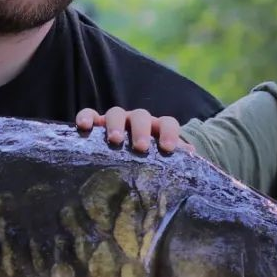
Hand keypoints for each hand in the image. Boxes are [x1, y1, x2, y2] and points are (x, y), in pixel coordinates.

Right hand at [75, 107, 194, 155]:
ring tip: (114, 140)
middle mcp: (136, 121)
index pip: (167, 123)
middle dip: (141, 130)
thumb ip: (177, 162)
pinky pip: (89, 114)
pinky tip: (83, 127)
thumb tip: (193, 162)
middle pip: (141, 116)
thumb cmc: (148, 162)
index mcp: (157, 128)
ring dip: (116, 125)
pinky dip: (86, 117)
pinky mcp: (96, 123)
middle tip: (140, 148)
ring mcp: (115, 121)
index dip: (169, 133)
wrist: (129, 156)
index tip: (168, 149)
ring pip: (115, 113)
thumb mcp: (163, 163)